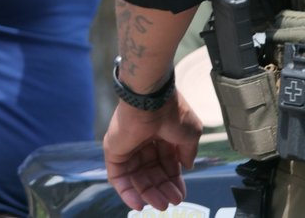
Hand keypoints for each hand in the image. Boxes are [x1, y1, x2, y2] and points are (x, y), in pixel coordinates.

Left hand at [102, 90, 202, 211]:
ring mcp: (128, 147)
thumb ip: (187, 153)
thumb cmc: (172, 113)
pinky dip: (127, 192)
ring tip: (161, 205)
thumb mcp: (190, 134)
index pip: (166, 165)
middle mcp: (144, 142)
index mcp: (161, 136)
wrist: (150, 100)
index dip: (173, 181)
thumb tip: (187, 166)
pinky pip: (118, 177)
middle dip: (162, 189)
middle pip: (152, 173)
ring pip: (137, 178)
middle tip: (172, 202)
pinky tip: (139, 204)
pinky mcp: (113, 152)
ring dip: (148, 194)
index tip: (180, 195)